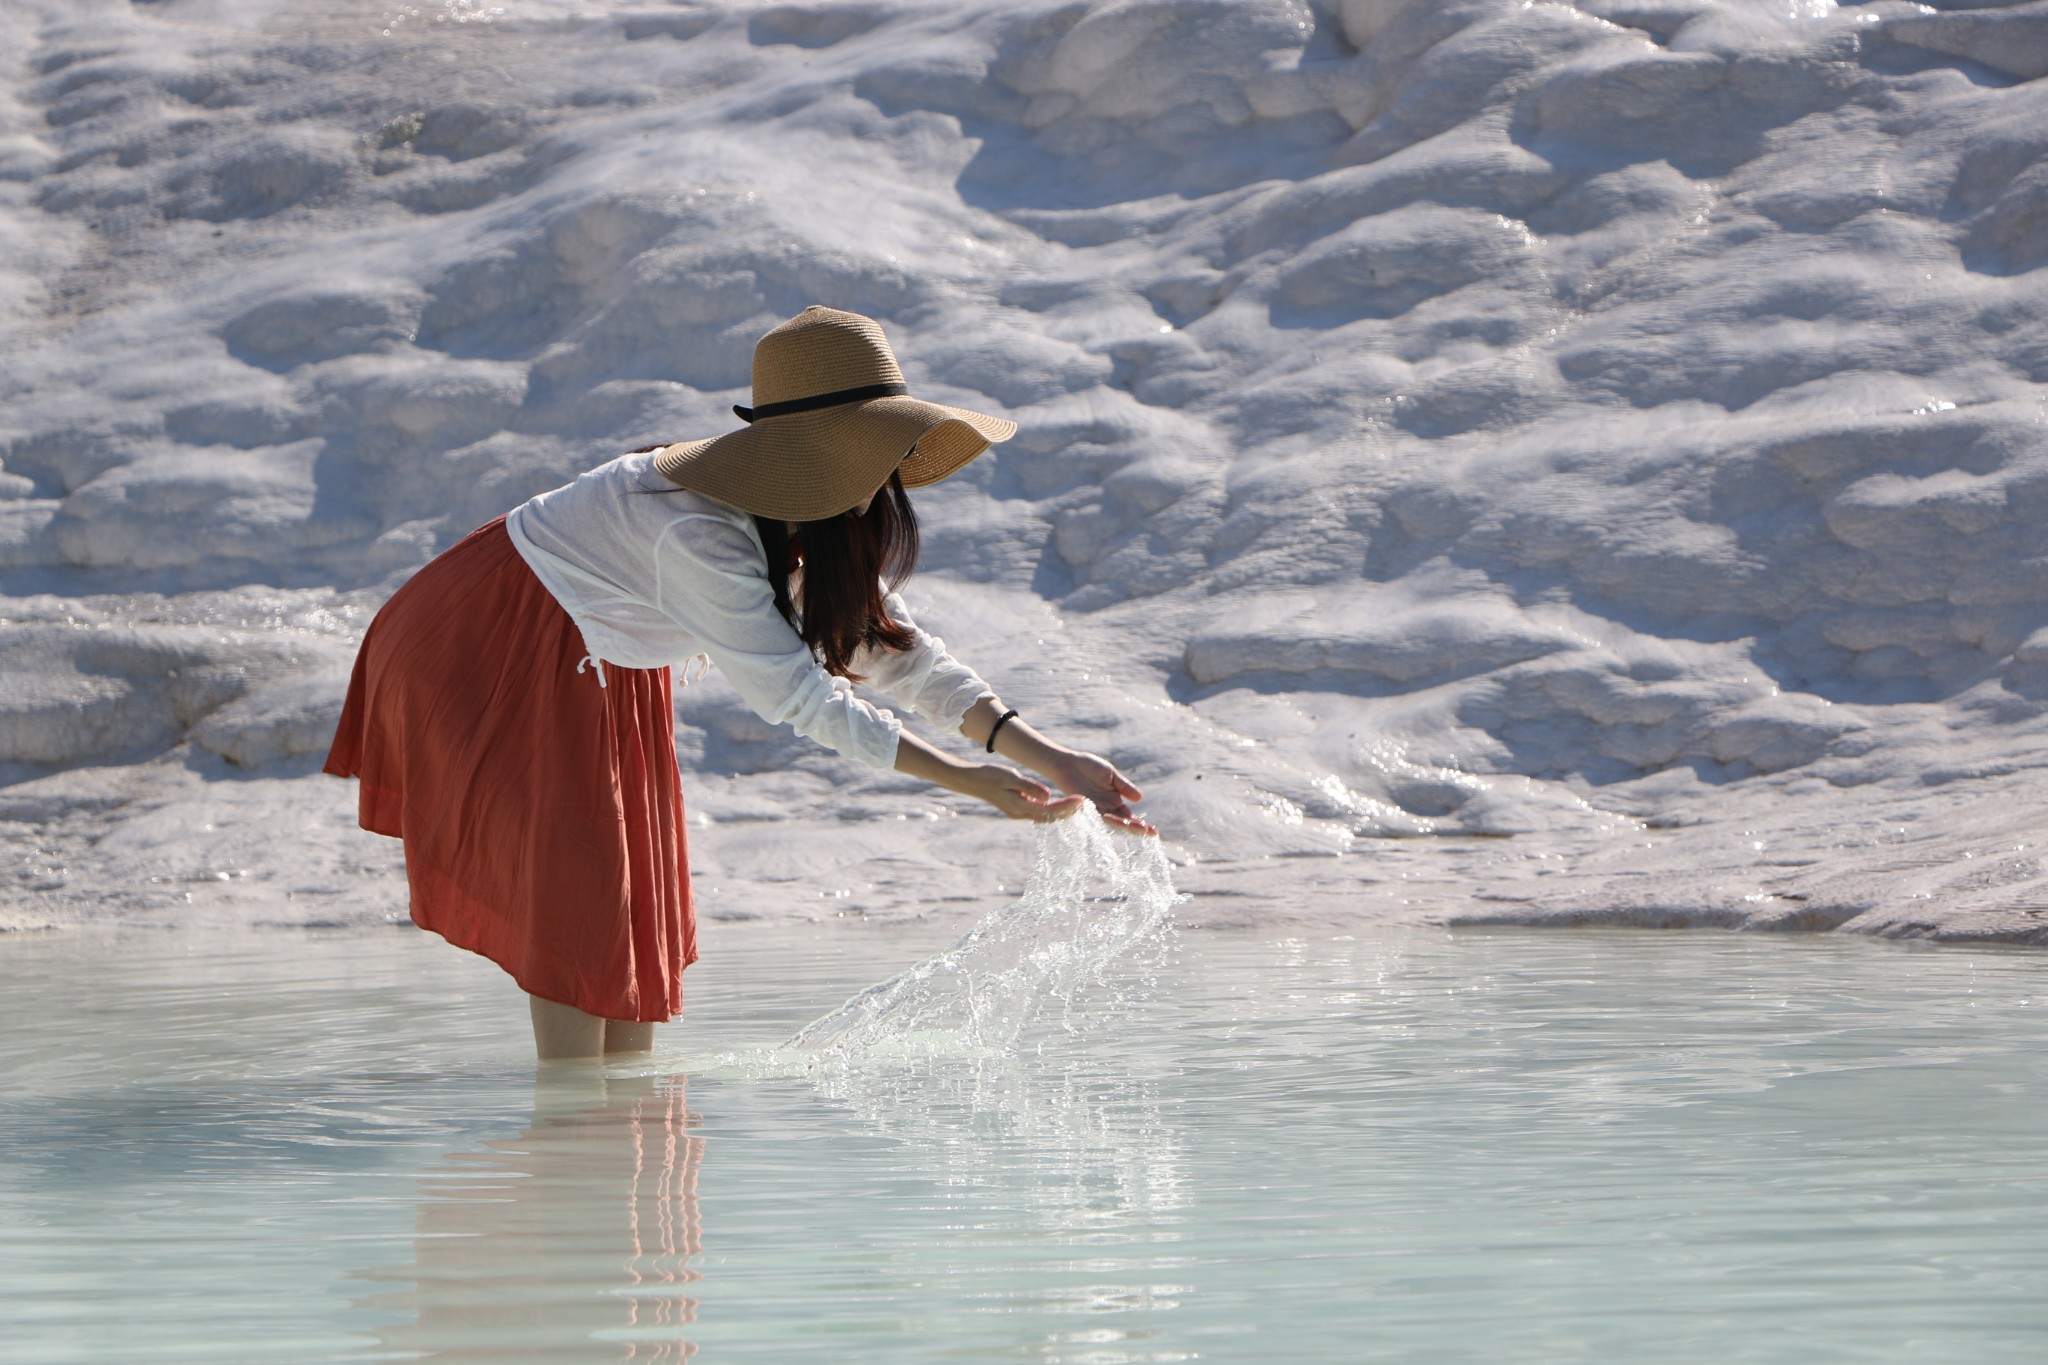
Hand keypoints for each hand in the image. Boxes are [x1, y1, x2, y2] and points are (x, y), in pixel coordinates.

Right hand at [965, 763, 1087, 823]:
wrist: (971, 780)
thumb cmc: (990, 775)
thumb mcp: (1011, 777)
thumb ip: (1029, 787)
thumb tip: (1048, 796)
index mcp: (1020, 807)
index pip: (1050, 810)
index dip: (1067, 806)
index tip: (1082, 800)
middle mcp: (1020, 813)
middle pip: (1050, 817)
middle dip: (1068, 812)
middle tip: (1085, 804)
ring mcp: (1018, 812)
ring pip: (1045, 816)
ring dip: (1061, 812)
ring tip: (1078, 804)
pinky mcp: (1016, 808)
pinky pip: (1039, 811)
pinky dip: (1052, 809)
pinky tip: (1060, 803)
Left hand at [1043, 751, 1156, 836]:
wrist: (1068, 763)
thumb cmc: (1089, 767)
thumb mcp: (1111, 775)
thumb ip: (1124, 786)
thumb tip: (1140, 798)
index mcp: (1115, 802)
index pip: (1130, 817)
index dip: (1142, 825)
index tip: (1154, 832)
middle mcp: (1106, 809)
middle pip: (1123, 822)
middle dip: (1137, 828)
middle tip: (1150, 833)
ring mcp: (1095, 809)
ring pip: (1111, 820)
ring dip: (1124, 825)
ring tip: (1137, 828)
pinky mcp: (1083, 806)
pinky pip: (1095, 814)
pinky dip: (1106, 817)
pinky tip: (1118, 820)